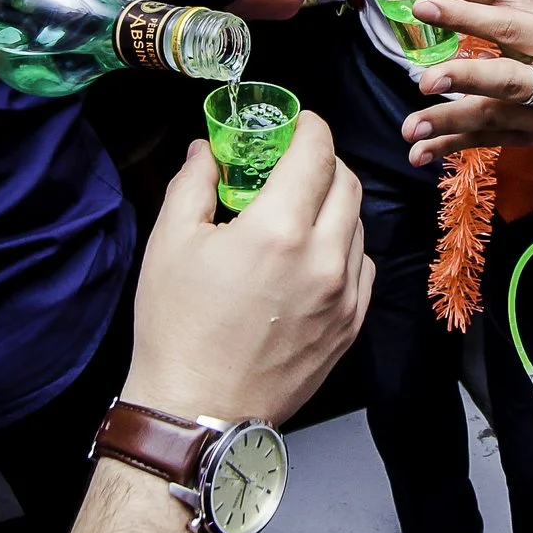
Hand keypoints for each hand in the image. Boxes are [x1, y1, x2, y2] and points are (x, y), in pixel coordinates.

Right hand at [125, 112, 373, 426]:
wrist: (198, 409)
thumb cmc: (178, 329)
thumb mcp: (169, 243)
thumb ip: (194, 184)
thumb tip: (207, 150)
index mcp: (277, 230)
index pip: (317, 152)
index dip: (309, 126)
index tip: (297, 122)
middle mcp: (322, 259)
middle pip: (347, 182)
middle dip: (324, 161)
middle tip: (295, 162)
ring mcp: (343, 296)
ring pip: (359, 224)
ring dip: (335, 205)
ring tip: (300, 212)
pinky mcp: (350, 327)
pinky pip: (362, 268)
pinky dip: (344, 248)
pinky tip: (313, 256)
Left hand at [397, 0, 532, 164]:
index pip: (510, 27)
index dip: (466, 16)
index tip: (423, 7)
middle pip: (510, 80)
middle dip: (466, 79)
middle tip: (425, 80)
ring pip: (494, 119)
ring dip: (450, 122)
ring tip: (411, 127)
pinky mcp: (529, 139)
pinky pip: (485, 142)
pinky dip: (450, 146)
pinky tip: (419, 153)